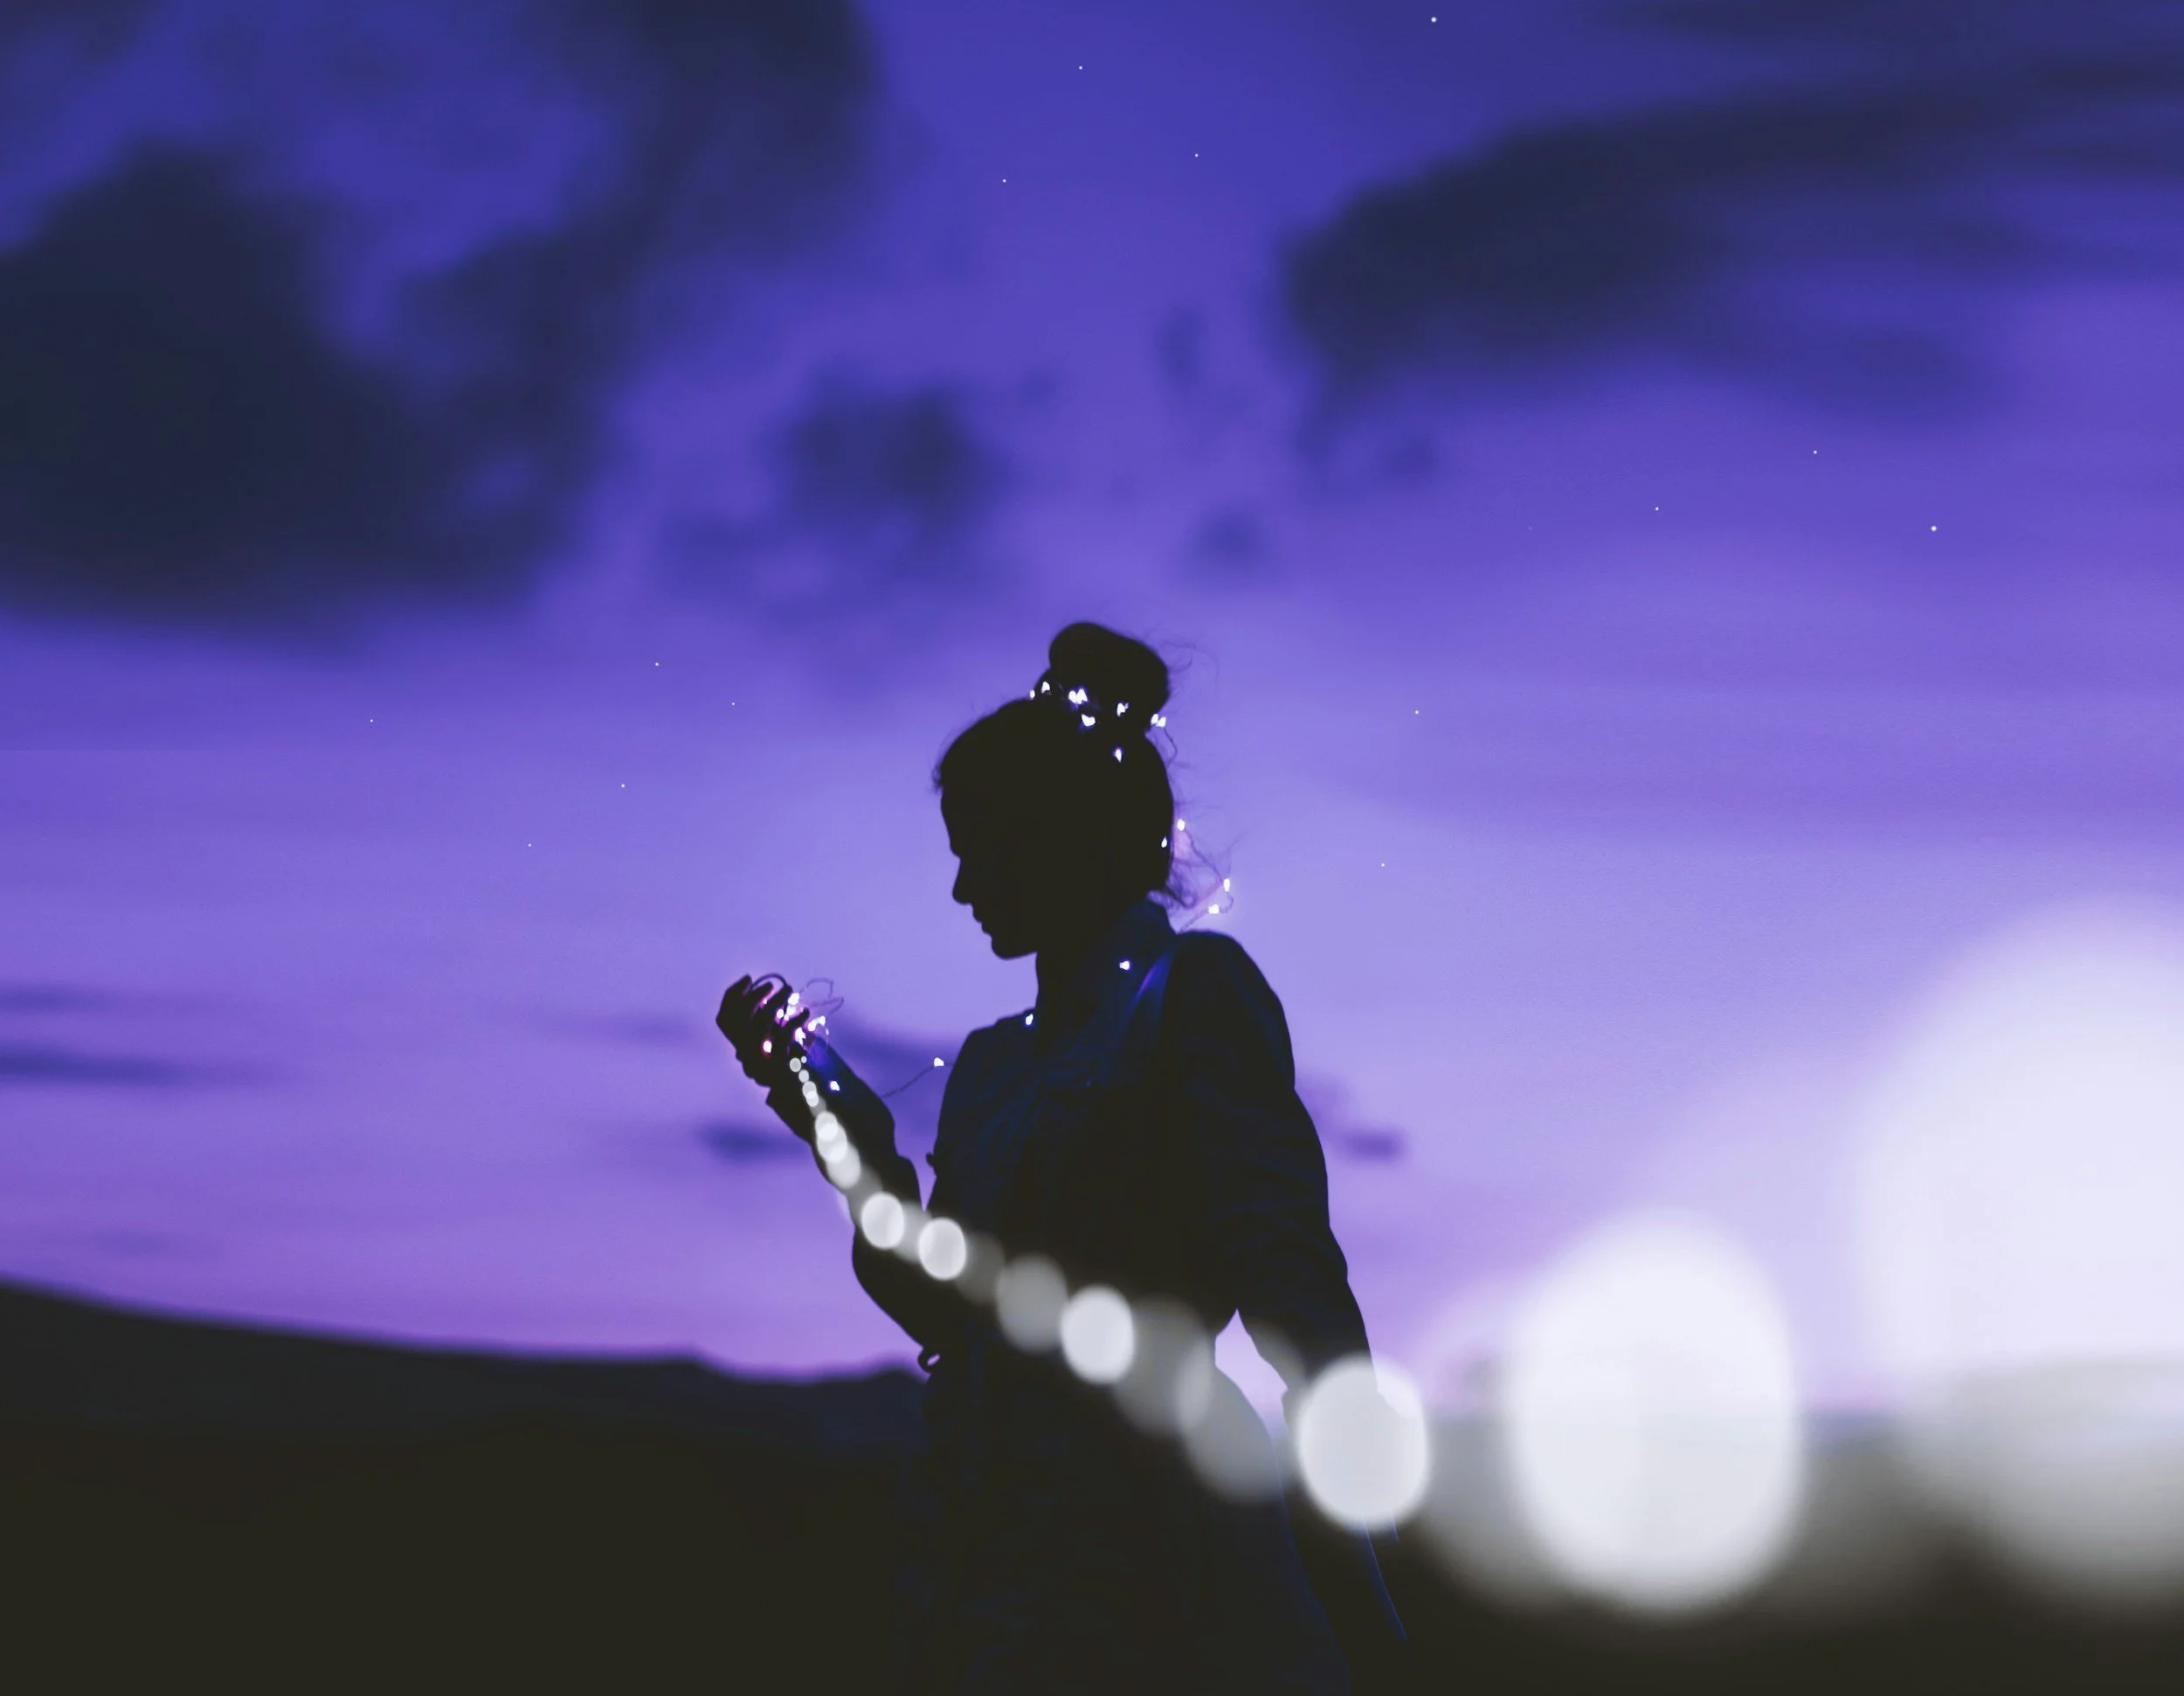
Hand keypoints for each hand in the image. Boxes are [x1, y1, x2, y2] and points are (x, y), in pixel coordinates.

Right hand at [715, 974, 813, 1096]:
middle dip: (754, 996)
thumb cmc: (793, 1063)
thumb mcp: (776, 1038)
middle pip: (738, 1020)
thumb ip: (766, 1019)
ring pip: (760, 1025)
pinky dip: (794, 1021)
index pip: (723, 1020)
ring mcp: (760, 1064)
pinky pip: (782, 1037)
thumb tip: (762, 990)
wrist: (806, 1095)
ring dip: (775, 1003)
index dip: (731, 996)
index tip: (748, 979)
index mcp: (742, 1048)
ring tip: (790, 992)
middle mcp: (745, 1057)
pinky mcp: (778, 1068)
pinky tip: (805, 1014)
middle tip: (773, 986)